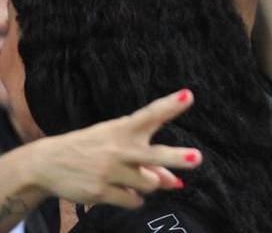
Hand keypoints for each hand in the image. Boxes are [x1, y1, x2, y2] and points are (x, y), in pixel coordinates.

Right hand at [26, 89, 201, 208]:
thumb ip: (151, 160)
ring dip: (150, 183)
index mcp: (124, 129)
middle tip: (197, 158)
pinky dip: (135, 198)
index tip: (188, 96)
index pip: (151, 115)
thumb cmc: (95, 147)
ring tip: (132, 175)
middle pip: (154, 155)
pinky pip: (134, 201)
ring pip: (151, 183)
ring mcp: (109, 172)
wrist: (47, 163)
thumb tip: (177, 183)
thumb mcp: (119, 142)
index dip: (170, 106)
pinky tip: (123, 190)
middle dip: (176, 157)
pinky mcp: (99, 192)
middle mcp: (119, 149)